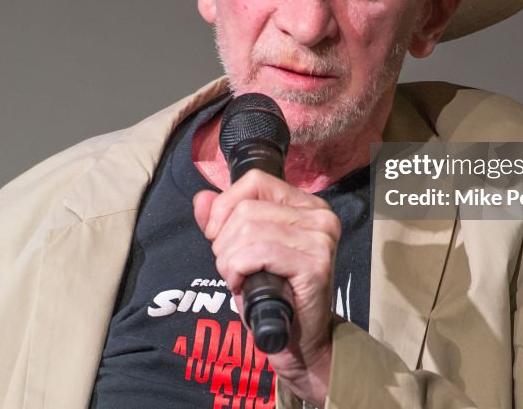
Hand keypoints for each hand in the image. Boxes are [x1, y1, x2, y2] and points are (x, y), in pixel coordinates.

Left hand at [193, 169, 340, 406]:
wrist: (298, 341)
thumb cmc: (272, 293)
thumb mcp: (242, 250)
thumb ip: (221, 221)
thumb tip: (201, 198)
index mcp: (306, 204)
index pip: (255, 181)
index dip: (225, 205)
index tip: (217, 236)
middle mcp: (320, 216)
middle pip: (247, 208)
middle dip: (224, 241)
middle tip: (231, 268)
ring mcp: (321, 239)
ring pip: (250, 229)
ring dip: (229, 259)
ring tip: (237, 278)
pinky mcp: (315, 264)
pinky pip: (259, 252)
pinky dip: (239, 269)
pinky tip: (242, 285)